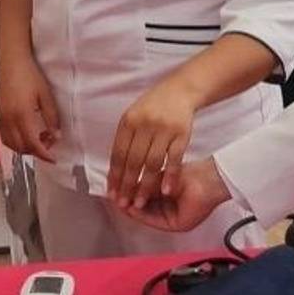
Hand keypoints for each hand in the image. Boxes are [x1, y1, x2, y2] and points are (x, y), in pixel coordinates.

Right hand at [0, 55, 59, 160]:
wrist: (12, 61)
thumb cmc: (30, 75)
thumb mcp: (46, 95)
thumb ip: (51, 117)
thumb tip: (56, 135)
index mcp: (22, 115)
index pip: (33, 144)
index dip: (44, 154)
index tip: (53, 158)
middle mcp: (8, 119)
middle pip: (20, 147)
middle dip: (35, 150)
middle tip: (49, 141)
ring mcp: (0, 117)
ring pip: (10, 143)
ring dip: (24, 146)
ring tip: (38, 136)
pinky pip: (4, 135)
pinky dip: (15, 140)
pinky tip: (25, 131)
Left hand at [107, 75, 199, 208]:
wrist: (180, 90)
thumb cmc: (153, 106)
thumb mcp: (133, 116)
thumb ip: (125, 139)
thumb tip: (115, 170)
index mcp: (129, 121)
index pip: (118, 154)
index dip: (114, 176)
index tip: (111, 193)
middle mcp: (145, 125)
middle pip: (133, 161)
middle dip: (127, 186)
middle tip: (123, 204)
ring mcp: (164, 130)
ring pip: (152, 164)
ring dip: (145, 186)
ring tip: (139, 203)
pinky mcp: (181, 134)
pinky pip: (174, 159)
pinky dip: (169, 176)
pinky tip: (164, 191)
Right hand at [121, 159, 230, 231]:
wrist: (206, 178)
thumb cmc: (187, 173)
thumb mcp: (157, 178)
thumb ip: (141, 186)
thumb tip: (120, 188)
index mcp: (165, 197)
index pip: (142, 200)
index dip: (128, 195)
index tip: (114, 190)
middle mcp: (168, 209)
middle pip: (142, 210)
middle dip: (127, 204)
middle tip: (113, 198)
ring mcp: (172, 218)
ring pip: (147, 217)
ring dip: (132, 210)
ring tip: (119, 202)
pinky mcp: (177, 225)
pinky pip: (155, 221)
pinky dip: (142, 215)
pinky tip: (132, 207)